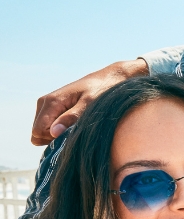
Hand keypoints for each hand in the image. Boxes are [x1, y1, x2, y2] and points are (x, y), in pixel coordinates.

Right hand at [31, 59, 148, 144]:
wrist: (110, 79)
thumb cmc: (103, 92)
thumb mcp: (90, 105)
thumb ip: (72, 118)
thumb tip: (54, 132)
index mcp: (51, 102)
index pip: (38, 132)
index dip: (53, 139)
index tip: (72, 134)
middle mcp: (45, 103)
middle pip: (38, 134)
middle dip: (55, 138)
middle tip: (78, 131)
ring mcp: (48, 106)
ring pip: (43, 132)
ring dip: (59, 134)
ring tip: (79, 126)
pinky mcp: (55, 110)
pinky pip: (50, 128)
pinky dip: (62, 130)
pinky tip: (77, 124)